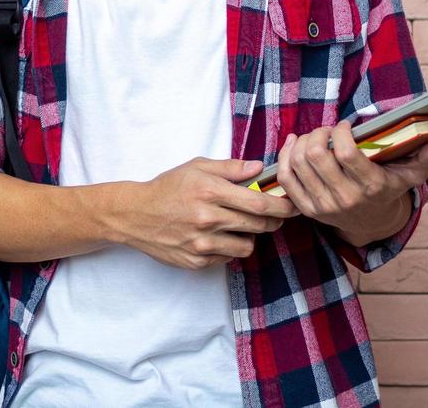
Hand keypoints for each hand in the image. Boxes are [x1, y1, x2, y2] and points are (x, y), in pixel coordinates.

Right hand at [116, 157, 299, 270]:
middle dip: (272, 220)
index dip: (281, 206)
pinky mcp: (197, 261)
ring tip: (238, 225)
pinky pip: (228, 258)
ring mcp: (202, 244)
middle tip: (272, 215)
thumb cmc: (168, 187)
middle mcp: (207, 219)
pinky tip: (217, 236)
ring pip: (246, 246)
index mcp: (209, 191)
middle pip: (258, 225)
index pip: (258, 203)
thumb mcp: (196, 167)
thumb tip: (259, 168)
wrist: (136, 215)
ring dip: (249, 236)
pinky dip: (228, 248)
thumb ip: (230, 167)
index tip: (292, 205)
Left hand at [274, 121, 427, 244]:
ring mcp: (323, 206)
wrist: (371, 224)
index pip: (345, 152)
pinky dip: (284, 156)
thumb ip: (425, 157)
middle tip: (326, 130)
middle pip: (315, 156)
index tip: (344, 126)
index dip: (340, 131)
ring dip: (301, 142)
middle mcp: (344, 198)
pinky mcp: (306, 209)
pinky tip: (294, 144)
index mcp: (370, 187)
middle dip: (318, 133)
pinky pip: (285, 178)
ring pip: (297, 164)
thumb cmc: (388, 190)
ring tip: (313, 136)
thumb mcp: (409, 175)